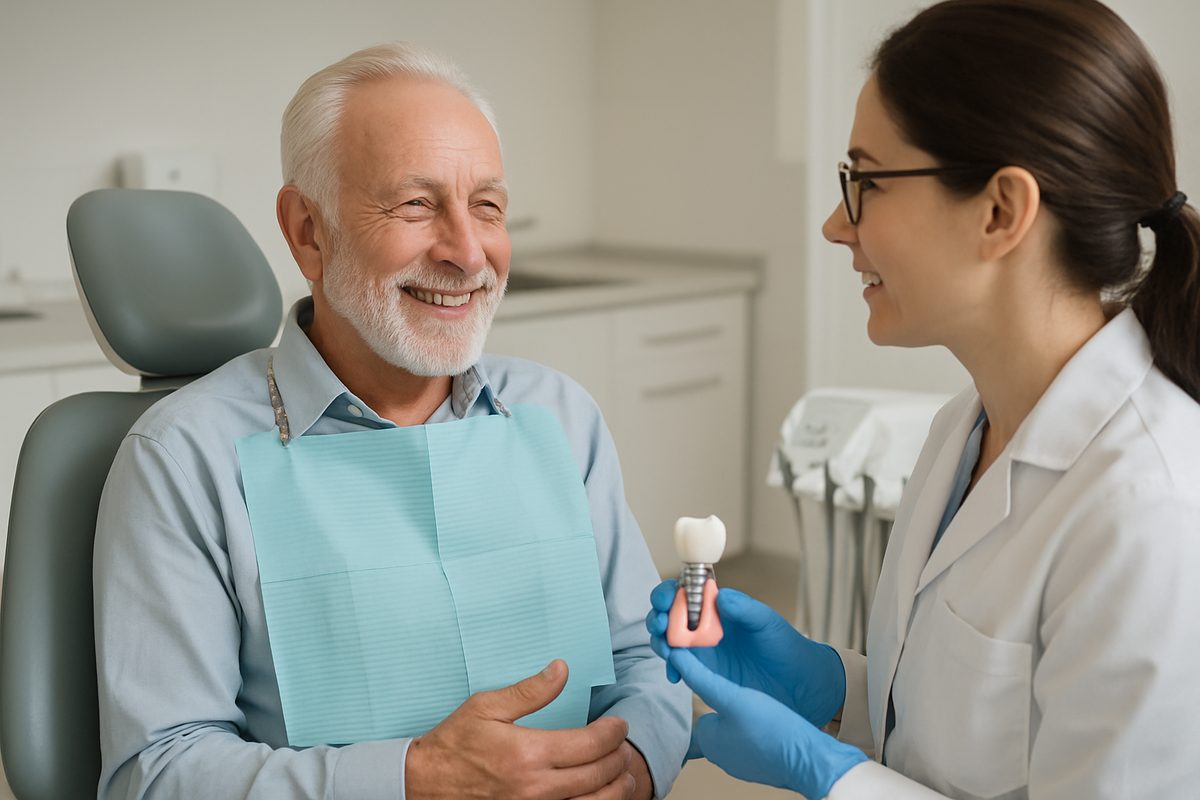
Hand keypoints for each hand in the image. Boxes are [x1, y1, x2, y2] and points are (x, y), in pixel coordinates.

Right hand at [405, 659, 636, 799]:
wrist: (425, 783)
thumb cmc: (455, 743)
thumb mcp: (487, 706)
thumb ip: (530, 691)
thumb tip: (561, 669)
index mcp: (528, 752)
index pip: (590, 744)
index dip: (613, 733)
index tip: (619, 724)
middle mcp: (536, 787)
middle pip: (599, 776)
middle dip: (620, 758)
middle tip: (623, 744)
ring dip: (616, 788)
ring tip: (622, 772)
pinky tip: (598, 793)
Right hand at [646, 581, 845, 725]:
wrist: (799, 686)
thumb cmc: (786, 646)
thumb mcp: (767, 622)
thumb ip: (744, 608)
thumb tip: (718, 595)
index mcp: (718, 607)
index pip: (685, 592)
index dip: (669, 592)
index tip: (667, 598)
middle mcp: (704, 626)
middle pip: (668, 615)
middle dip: (657, 616)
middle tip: (661, 625)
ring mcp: (701, 651)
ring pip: (667, 640)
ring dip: (659, 641)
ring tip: (667, 648)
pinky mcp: (702, 674)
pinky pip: (678, 668)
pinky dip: (670, 668)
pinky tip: (675, 674)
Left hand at [671, 648, 866, 798]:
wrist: (810, 761)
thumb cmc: (771, 730)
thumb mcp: (733, 698)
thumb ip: (703, 679)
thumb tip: (677, 659)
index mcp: (709, 741)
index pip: (702, 702)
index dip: (714, 682)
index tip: (730, 672)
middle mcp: (721, 756)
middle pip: (720, 713)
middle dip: (733, 699)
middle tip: (751, 688)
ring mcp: (742, 762)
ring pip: (738, 725)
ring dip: (748, 711)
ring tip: (764, 702)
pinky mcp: (761, 762)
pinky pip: (755, 736)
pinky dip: (762, 725)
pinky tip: (774, 718)